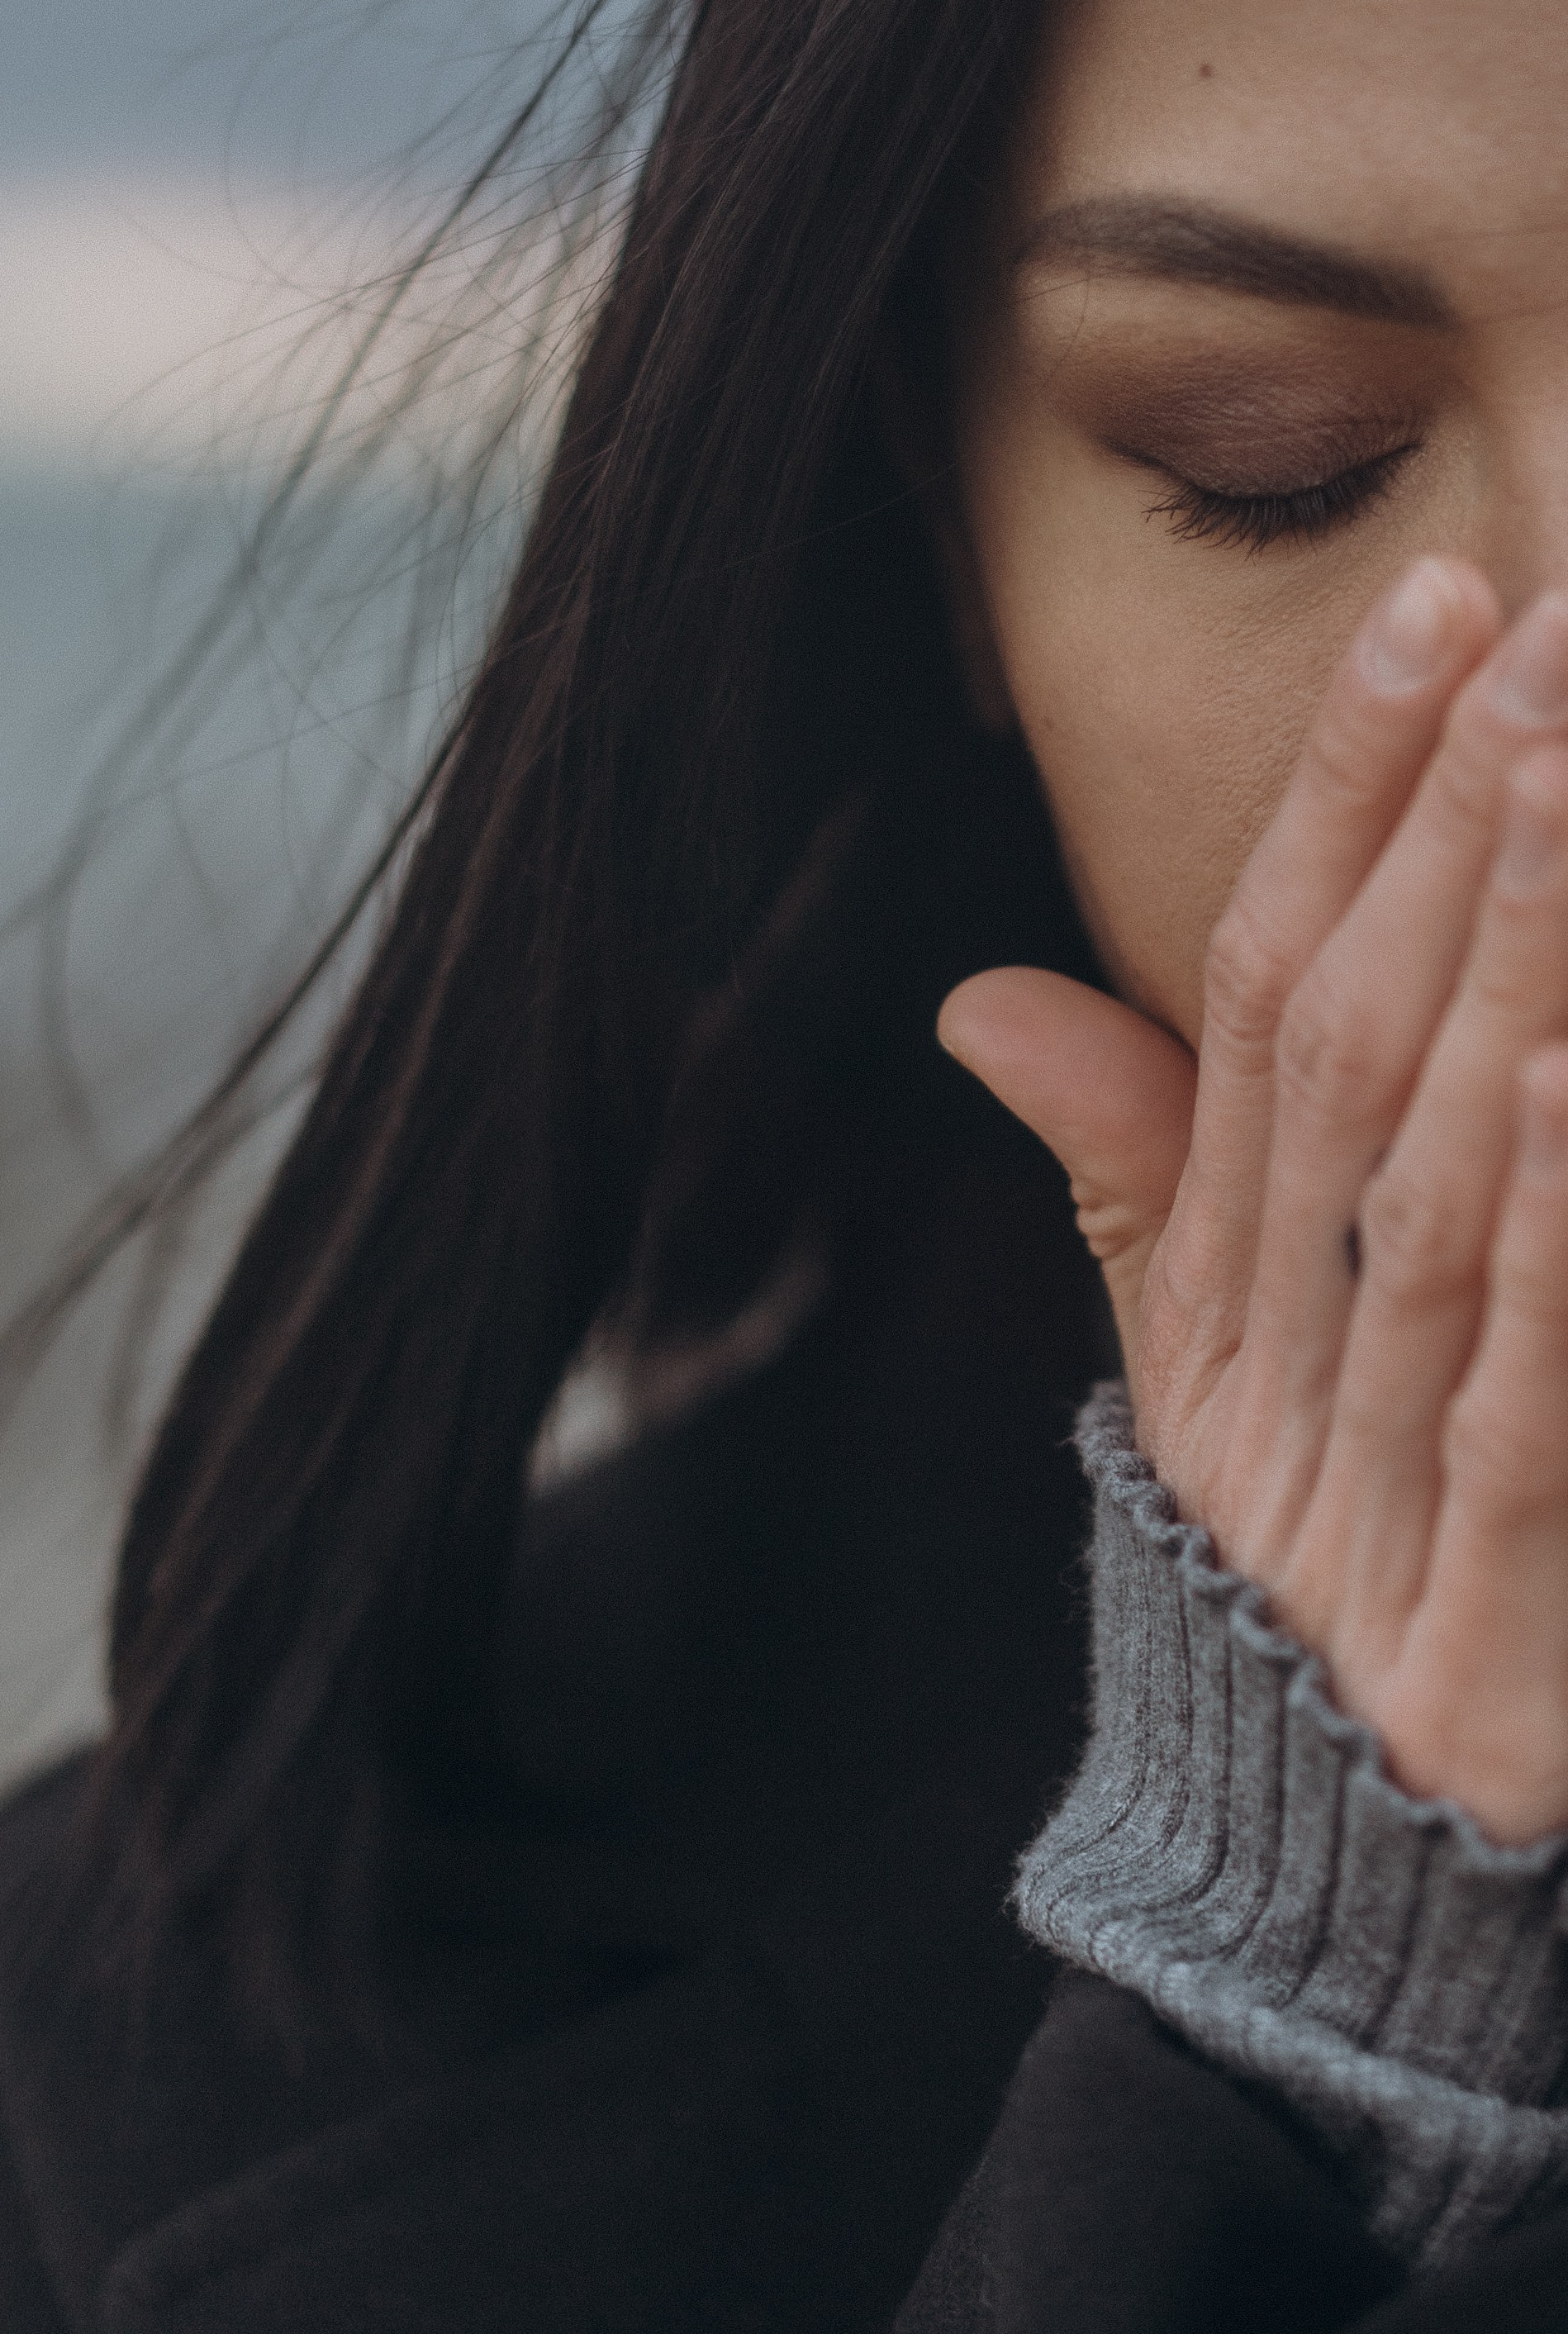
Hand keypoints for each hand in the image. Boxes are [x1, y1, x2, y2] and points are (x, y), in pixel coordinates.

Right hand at [941, 557, 1567, 1843]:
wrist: (1340, 1883)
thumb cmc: (1294, 1574)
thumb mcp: (1195, 1368)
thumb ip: (1124, 1166)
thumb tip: (978, 996)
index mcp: (1202, 1303)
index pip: (1248, 1010)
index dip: (1337, 804)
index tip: (1439, 606)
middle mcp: (1272, 1376)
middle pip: (1347, 1068)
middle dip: (1442, 835)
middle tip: (1542, 625)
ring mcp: (1372, 1501)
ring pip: (1435, 1197)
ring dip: (1504, 973)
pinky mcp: (1490, 1629)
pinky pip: (1521, 1405)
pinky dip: (1553, 1236)